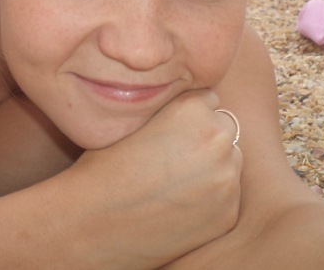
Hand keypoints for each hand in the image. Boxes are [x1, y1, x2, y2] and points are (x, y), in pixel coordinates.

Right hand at [68, 90, 242, 267]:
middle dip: (206, 139)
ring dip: (212, 169)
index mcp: (193, 108)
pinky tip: (178, 206)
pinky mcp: (228, 214)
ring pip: (230, 163)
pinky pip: (227, 196)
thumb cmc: (104, 167)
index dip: (188, 115)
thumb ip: (169, 108)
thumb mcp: (135, 120)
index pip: (208, 99)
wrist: (93, 225)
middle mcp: (217, 139)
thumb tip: (189, 102)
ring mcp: (226, 179)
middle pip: (225, 128)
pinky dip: (211, 200)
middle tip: (174, 157)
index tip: (171, 130)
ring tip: (174, 183)